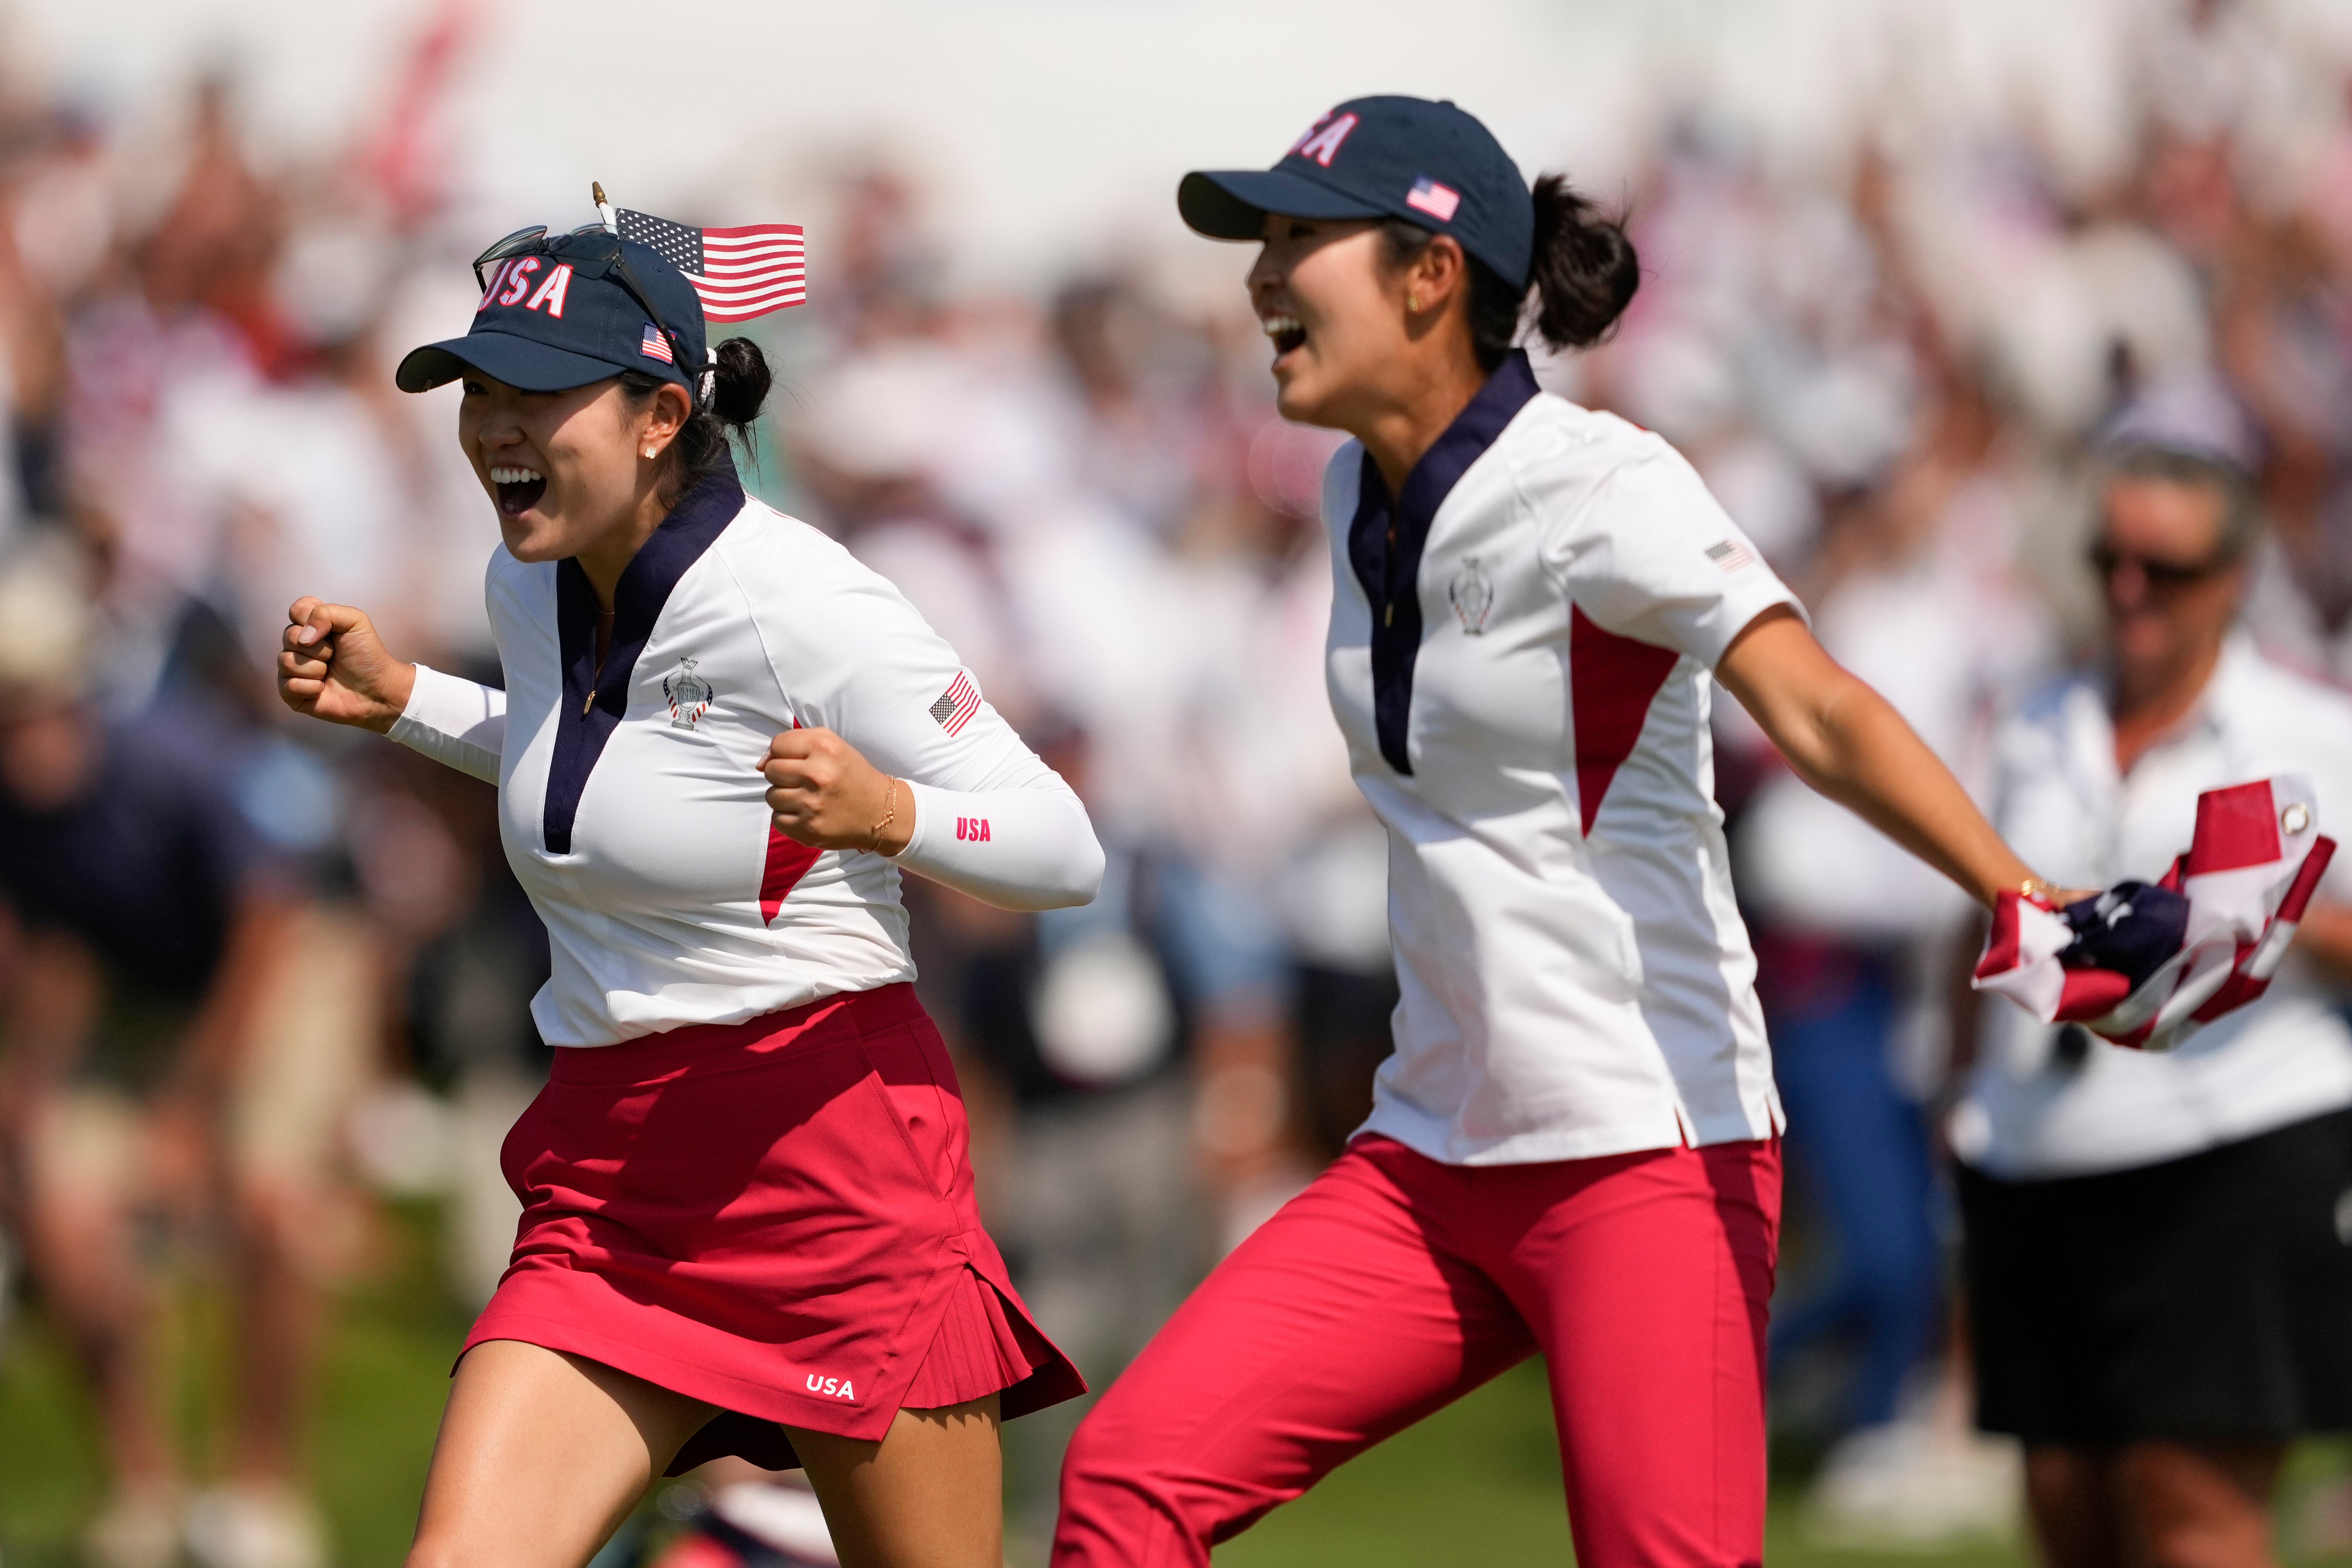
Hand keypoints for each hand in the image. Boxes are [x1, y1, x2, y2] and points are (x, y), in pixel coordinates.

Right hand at [278, 598, 415, 732]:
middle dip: (319, 648)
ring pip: (286, 661)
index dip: (312, 619)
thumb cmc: (367, 656)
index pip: (296, 610)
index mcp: (312, 625)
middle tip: (334, 655)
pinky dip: (311, 687)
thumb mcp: (355, 622)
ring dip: (316, 668)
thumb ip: (327, 613)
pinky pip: (288, 686)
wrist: (377, 690)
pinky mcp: (291, 692)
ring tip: (329, 672)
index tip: (332, 631)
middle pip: (289, 636)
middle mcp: (299, 645)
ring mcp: (293, 669)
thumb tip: (303, 637)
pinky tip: (323, 689)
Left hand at [760, 728, 912, 854]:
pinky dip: (789, 818)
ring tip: (806, 798)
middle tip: (804, 781)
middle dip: (783, 775)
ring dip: (784, 798)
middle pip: (771, 771)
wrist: (881, 812)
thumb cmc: (851, 774)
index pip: (777, 745)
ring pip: (771, 796)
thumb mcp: (831, 744)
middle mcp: (817, 775)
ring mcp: (812, 805)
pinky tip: (807, 814)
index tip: (799, 762)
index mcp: (824, 748)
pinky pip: (777, 820)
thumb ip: (794, 742)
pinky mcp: (809, 830)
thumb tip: (760, 764)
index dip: (783, 753)